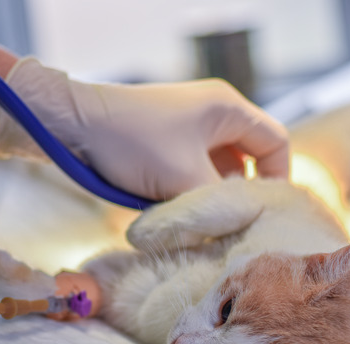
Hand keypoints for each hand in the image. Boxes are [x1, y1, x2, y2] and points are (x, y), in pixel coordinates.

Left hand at [0, 58, 289, 199]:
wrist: (72, 126)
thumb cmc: (132, 144)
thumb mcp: (183, 179)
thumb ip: (218, 206)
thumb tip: (237, 230)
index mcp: (228, 108)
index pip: (276, 143)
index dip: (278, 179)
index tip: (264, 212)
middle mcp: (214, 112)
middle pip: (250, 157)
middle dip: (242, 191)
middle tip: (233, 223)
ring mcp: (189, 125)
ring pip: (220, 167)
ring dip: (214, 195)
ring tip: (203, 222)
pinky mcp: (168, 140)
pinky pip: (195, 168)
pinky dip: (192, 190)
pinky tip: (181, 212)